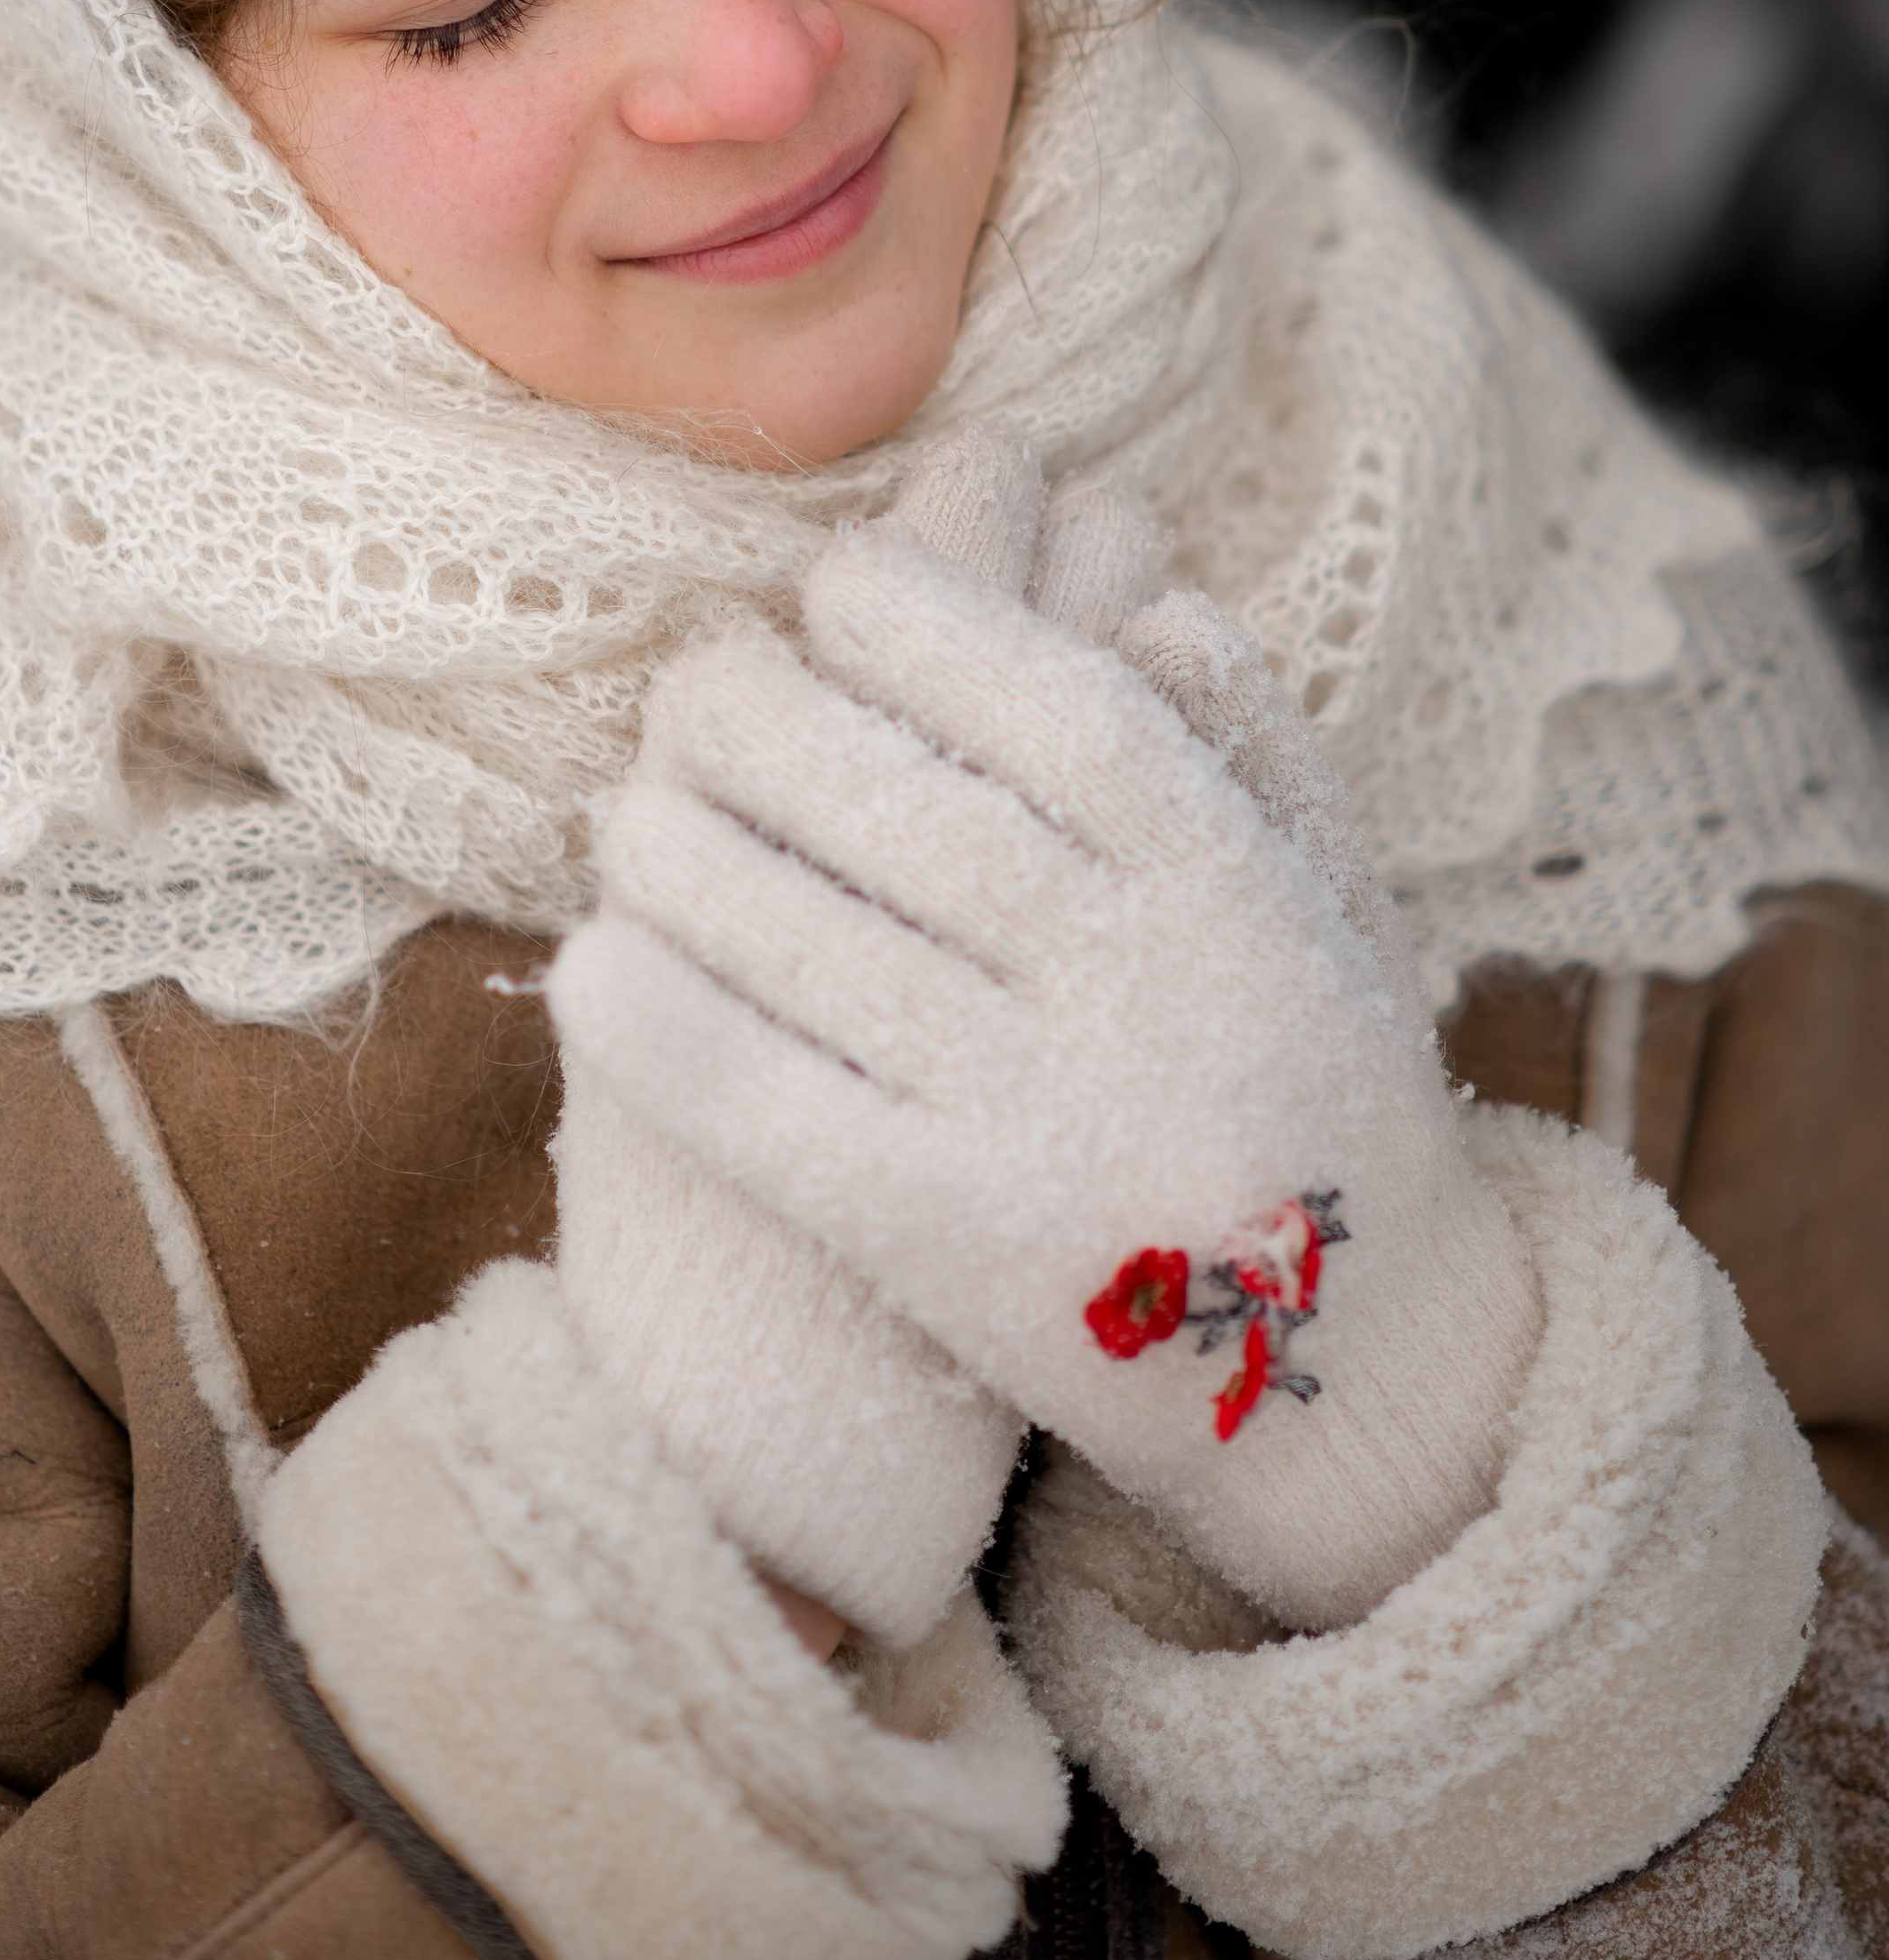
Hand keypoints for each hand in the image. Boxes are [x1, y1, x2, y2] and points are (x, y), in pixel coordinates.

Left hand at [552, 453, 1539, 1631]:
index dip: (932, 625)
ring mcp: (1057, 1130)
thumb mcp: (1340, 899)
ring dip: (694, 862)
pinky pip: (788, 1127)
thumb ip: (1254, 742)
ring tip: (622, 809)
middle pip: (919, 818)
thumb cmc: (1324, 1089)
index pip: (1060, 713)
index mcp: (1239, 889)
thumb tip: (1150, 594)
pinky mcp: (966, 1259)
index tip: (836, 581)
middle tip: (692, 681)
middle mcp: (1150, 997)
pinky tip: (585, 970)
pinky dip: (678, 1042)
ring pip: (833, 956)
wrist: (1374, 1379)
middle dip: (776, 725)